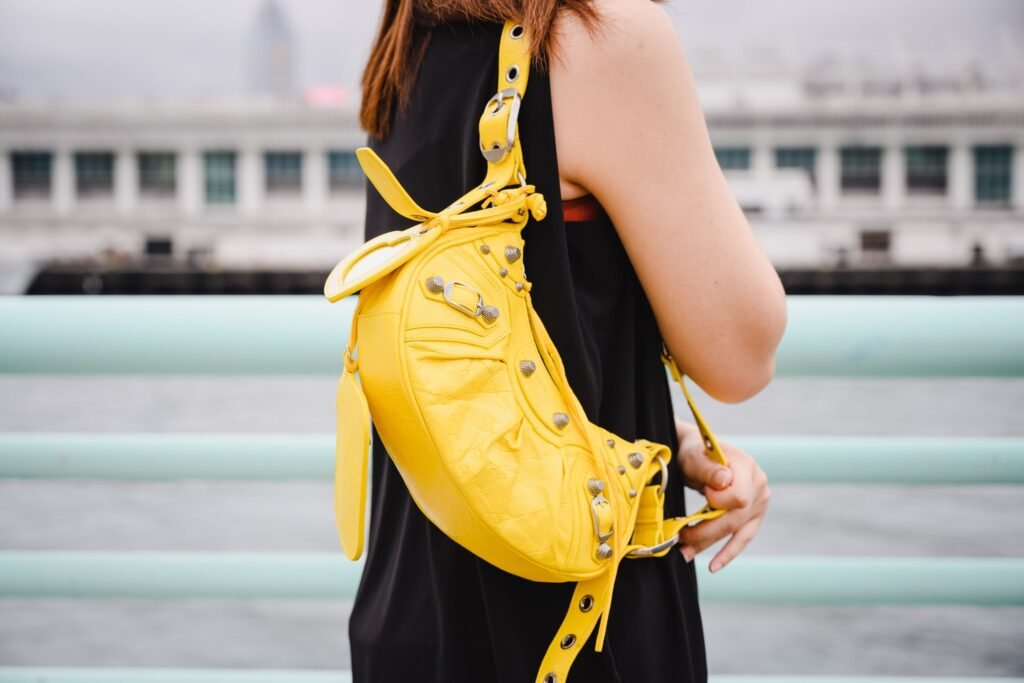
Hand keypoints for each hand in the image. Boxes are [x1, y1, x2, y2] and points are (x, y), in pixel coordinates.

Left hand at [673, 417, 770, 572]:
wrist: (698, 452)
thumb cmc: (695, 452)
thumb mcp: (695, 456)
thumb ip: (708, 468)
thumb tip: (724, 481)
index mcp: (747, 466)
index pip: (739, 497)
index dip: (718, 501)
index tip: (704, 493)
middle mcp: (758, 485)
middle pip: (734, 519)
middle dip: (705, 532)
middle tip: (679, 539)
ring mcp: (759, 502)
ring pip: (736, 532)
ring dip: (710, 545)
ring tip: (686, 554)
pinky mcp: (753, 515)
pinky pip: (743, 537)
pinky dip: (727, 552)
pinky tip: (714, 565)